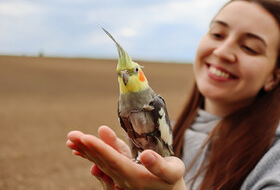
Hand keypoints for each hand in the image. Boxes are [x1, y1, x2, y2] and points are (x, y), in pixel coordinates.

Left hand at [66, 126, 185, 189]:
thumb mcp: (173, 172)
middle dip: (87, 147)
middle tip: (71, 135)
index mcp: (136, 177)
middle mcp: (123, 178)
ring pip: (99, 162)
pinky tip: (81, 148)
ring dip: (85, 149)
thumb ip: (159, 165)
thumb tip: (146, 154)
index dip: (100, 149)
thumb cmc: (172, 180)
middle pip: (102, 161)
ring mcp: (119, 176)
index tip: (86, 138)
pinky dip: (91, 154)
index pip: (114, 161)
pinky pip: (102, 162)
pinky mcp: (119, 172)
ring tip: (71, 139)